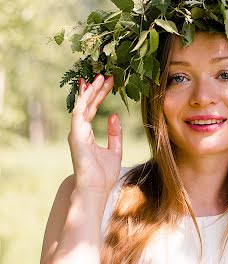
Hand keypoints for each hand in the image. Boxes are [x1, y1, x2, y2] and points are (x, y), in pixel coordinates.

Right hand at [68, 74, 122, 195]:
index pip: (92, 109)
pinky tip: (92, 88)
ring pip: (82, 105)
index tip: (110, 82)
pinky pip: (79, 112)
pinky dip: (85, 99)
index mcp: (87, 134)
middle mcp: (79, 131)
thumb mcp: (115, 151)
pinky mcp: (76, 135)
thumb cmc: (104, 174)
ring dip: (90, 90)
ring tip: (100, 76)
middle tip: (106, 74)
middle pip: (87, 104)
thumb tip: (114, 116)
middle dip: (96, 89)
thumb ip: (115, 134)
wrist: (96, 189)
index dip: (100, 95)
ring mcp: (76, 132)